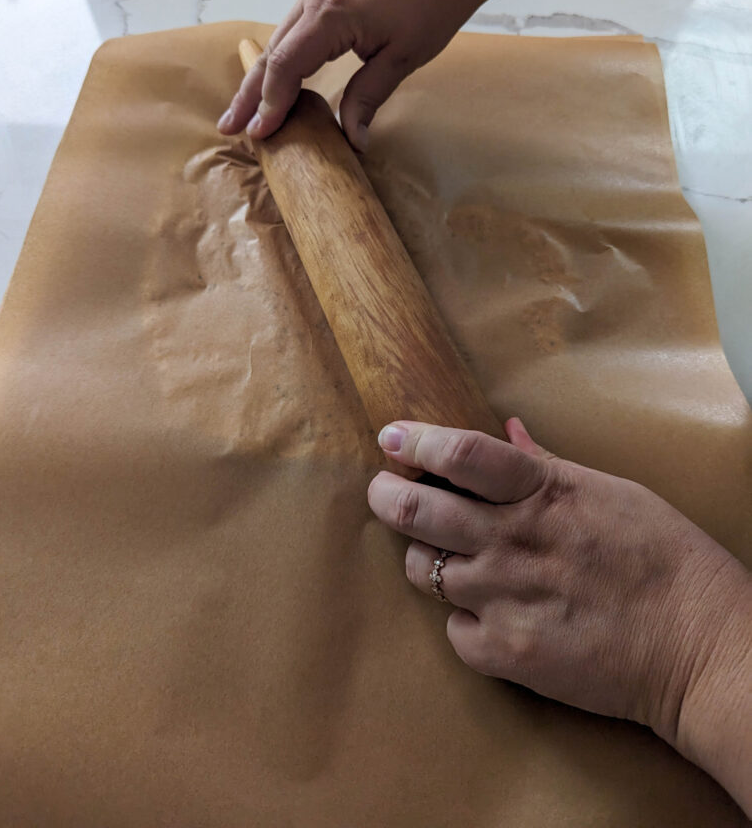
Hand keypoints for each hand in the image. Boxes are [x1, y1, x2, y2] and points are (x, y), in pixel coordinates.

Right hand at [217, 0, 488, 149]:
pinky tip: (274, 79)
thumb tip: (352, 141)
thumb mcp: (403, 58)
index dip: (270, 104)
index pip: (286, 66)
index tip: (259, 135)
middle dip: (249, 95)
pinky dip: (279, 58)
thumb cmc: (434, 2)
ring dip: (260, 77)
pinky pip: (293, 30)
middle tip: (229, 128)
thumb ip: (368, 97)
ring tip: (243, 111)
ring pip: (279, 41)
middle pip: (271, 54)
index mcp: (331, 15)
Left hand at [368, 418, 751, 812]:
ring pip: (422, 570)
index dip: (415, 442)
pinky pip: (452, 630)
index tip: (391, 438)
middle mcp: (512, 540)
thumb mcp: (610, 491)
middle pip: (415, 511)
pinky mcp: (505, 652)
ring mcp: (504, 598)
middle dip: (386, 496)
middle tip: (385, 493)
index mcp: (541, 492)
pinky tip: (490, 612)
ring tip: (449, 556)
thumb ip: (547, 465)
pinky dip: (463, 619)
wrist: (699, 647)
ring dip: (426, 559)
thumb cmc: (664, 558)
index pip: (458, 455)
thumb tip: (509, 431)